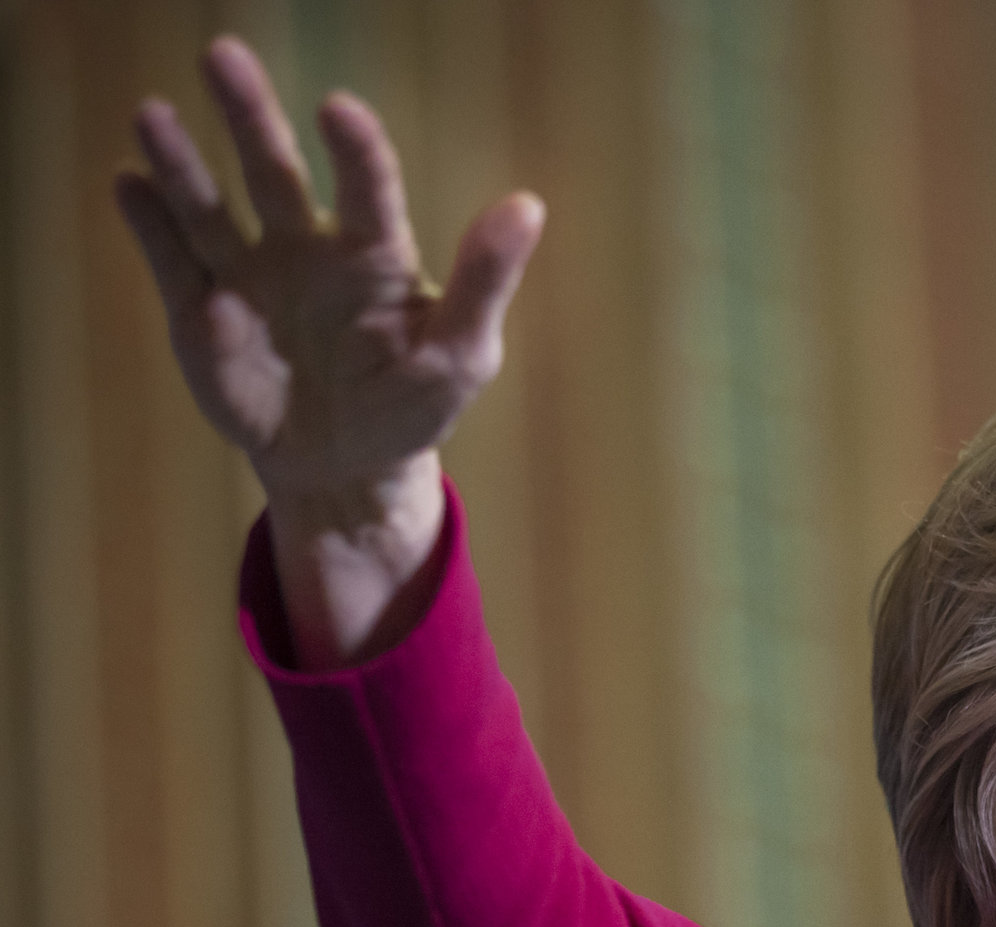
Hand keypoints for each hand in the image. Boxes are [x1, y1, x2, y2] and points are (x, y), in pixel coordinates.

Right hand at [112, 36, 542, 663]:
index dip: (356, 150)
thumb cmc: (413, 404)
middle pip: (273, 170)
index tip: (340, 110)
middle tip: (224, 53)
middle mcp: (305, 247)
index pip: (367, 188)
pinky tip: (129, 182)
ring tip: (154, 113)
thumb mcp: (461, 355)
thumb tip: (528, 204)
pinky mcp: (200, 312)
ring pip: (209, 207)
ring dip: (181, 162)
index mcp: (373, 253)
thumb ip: (485, 281)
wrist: (345, 465)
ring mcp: (249, 275)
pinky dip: (149, 225)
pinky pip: (173, 262)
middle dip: (249, 114)